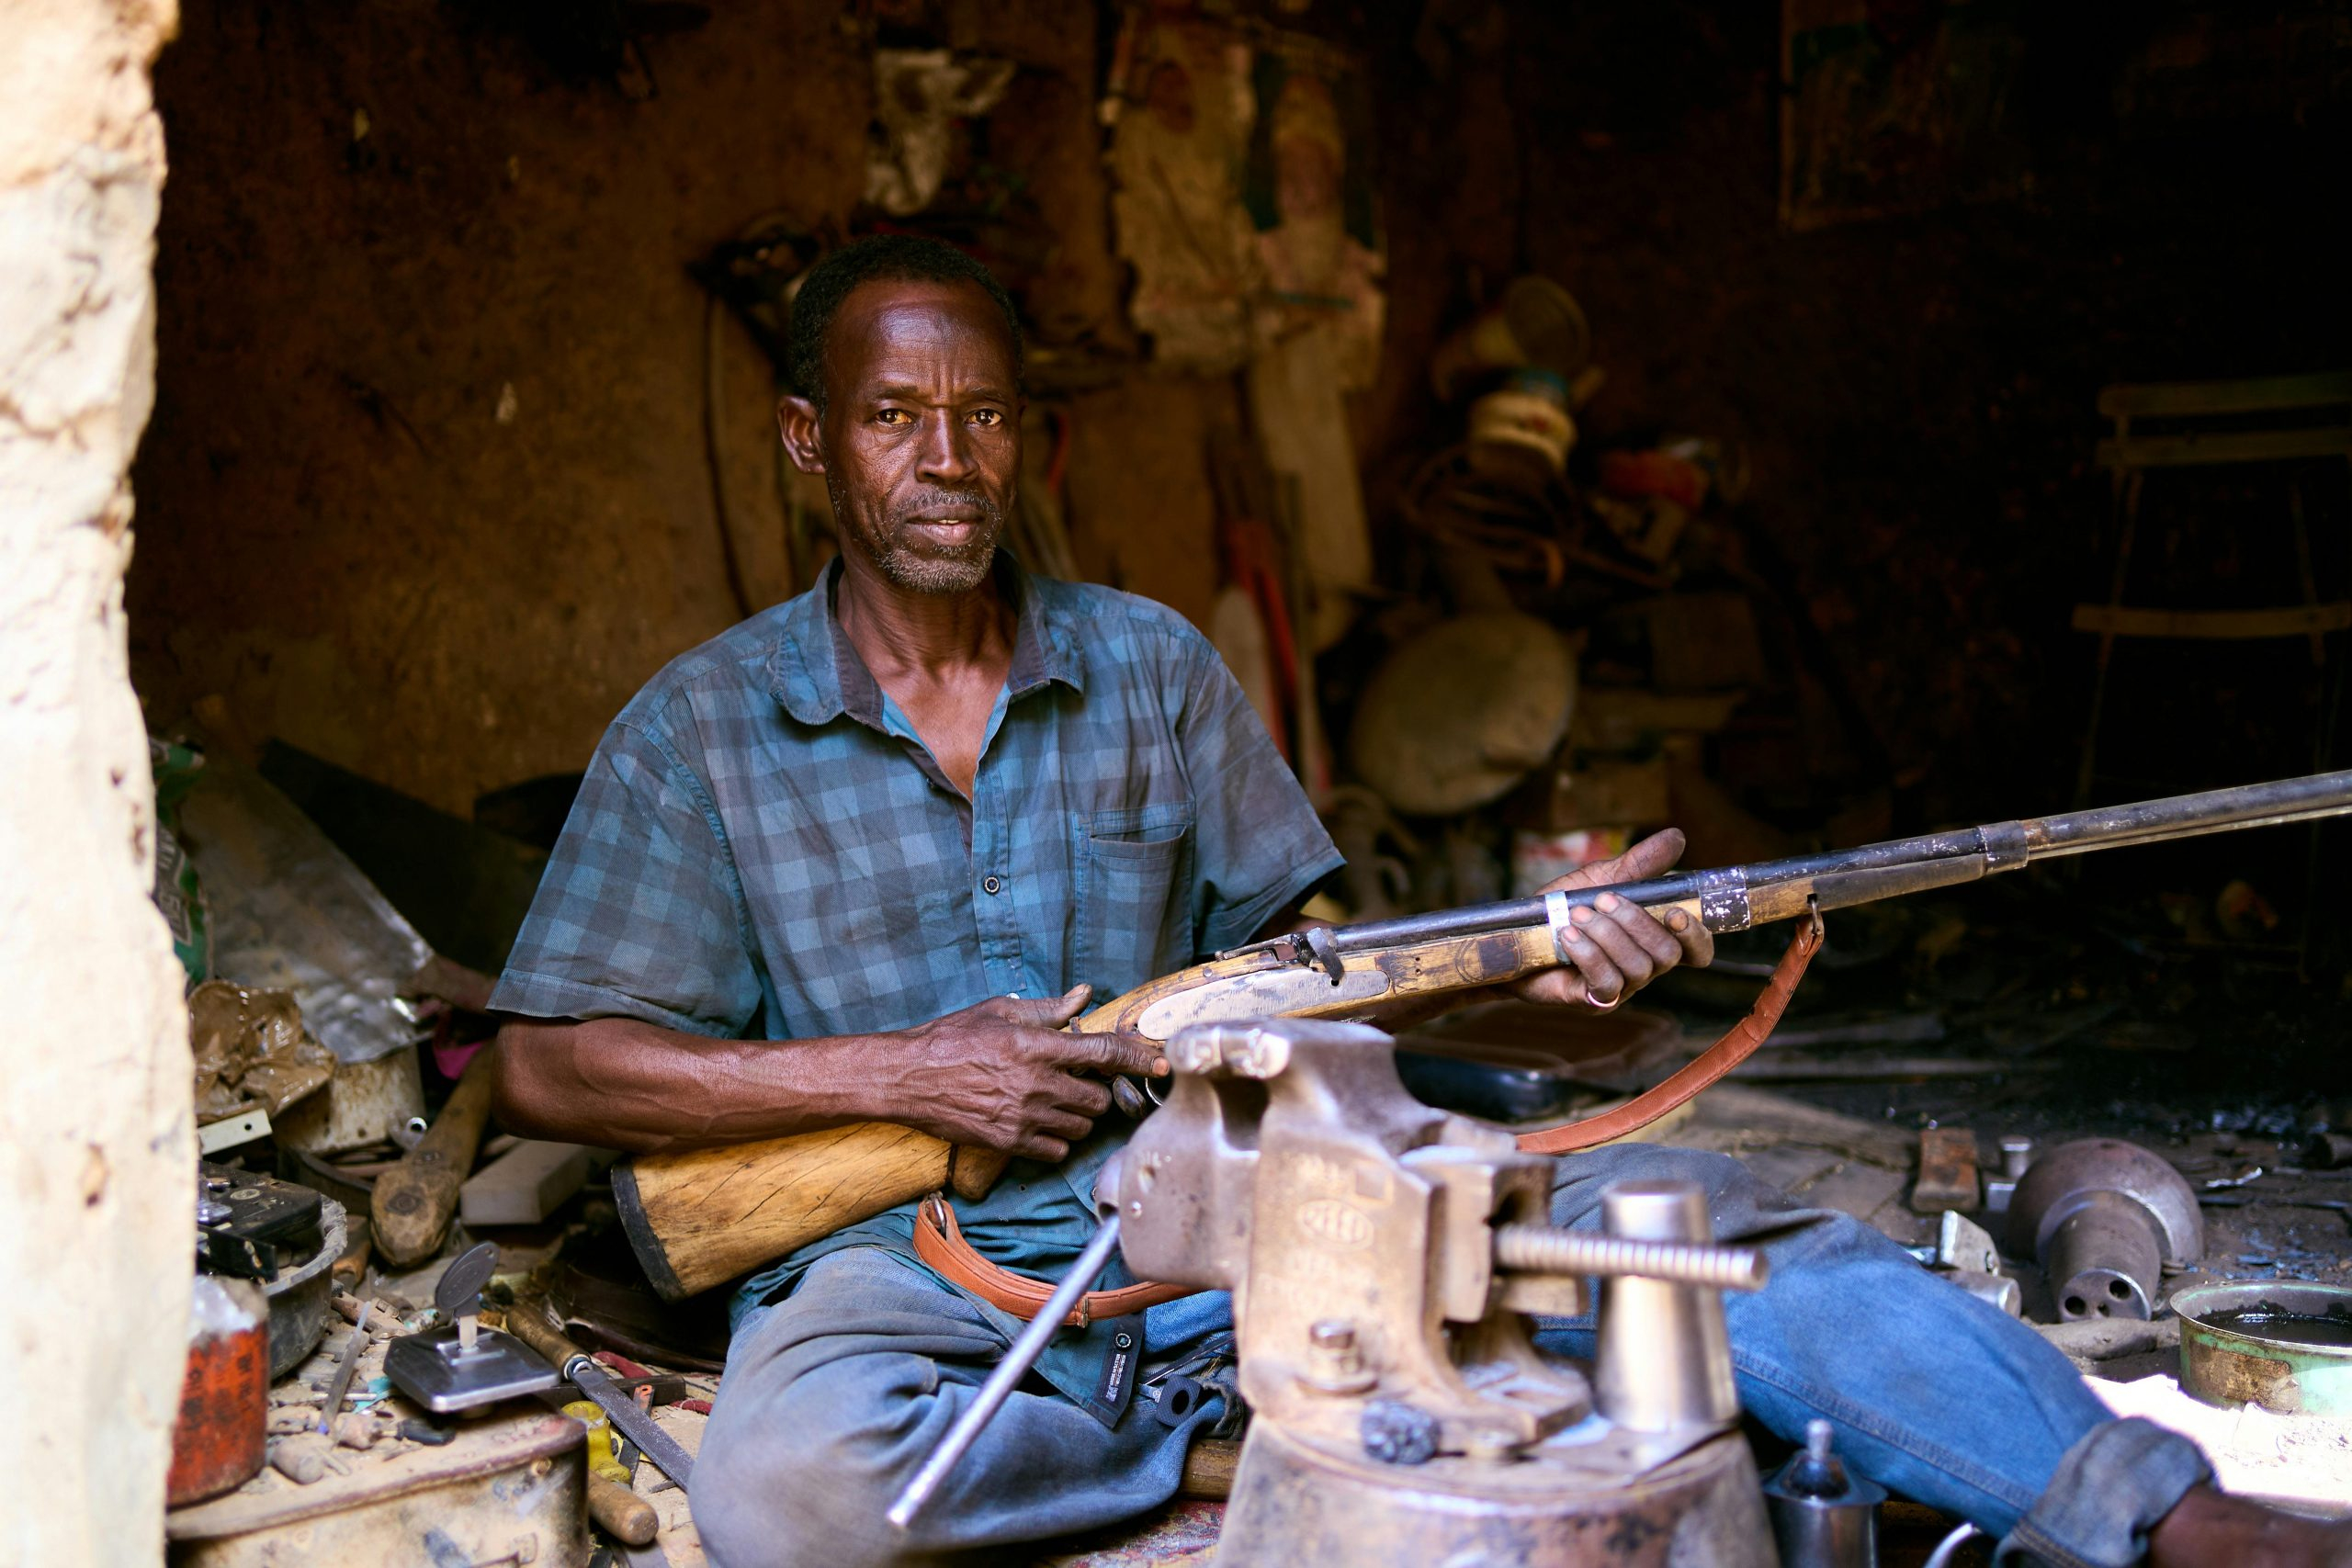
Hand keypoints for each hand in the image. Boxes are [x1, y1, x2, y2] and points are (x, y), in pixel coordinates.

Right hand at [891, 986, 1167, 1161]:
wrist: (908, 1077)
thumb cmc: (951, 1039)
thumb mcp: (1000, 1012)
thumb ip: (1048, 1009)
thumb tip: (1083, 996)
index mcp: (1037, 1046)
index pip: (1104, 1053)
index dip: (1138, 1059)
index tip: (1159, 1065)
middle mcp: (1036, 1084)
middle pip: (1098, 1098)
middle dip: (1096, 1091)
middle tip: (1078, 1082)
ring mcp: (1023, 1117)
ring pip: (1081, 1127)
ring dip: (1078, 1117)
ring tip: (1056, 1102)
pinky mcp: (1008, 1142)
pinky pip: (1056, 1151)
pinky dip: (1056, 1141)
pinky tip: (1041, 1124)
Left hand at [1511, 829, 1713, 1010]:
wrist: (1515, 935)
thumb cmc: (1563, 908)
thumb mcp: (1601, 879)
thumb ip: (1640, 863)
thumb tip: (1678, 837)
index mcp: (1653, 938)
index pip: (1696, 950)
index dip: (1696, 935)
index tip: (1674, 913)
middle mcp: (1645, 966)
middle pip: (1668, 954)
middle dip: (1636, 922)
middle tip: (1602, 900)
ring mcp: (1622, 987)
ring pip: (1638, 967)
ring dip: (1606, 934)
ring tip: (1576, 914)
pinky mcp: (1594, 1000)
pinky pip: (1607, 983)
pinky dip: (1588, 954)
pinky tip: (1567, 936)